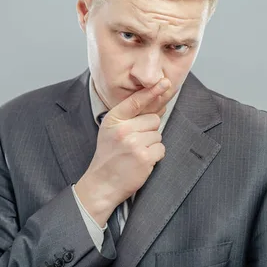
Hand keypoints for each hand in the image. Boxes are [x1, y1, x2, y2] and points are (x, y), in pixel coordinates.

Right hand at [74, 78, 176, 226]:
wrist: (102, 184)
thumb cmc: (109, 156)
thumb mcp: (112, 130)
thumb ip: (132, 116)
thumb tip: (160, 101)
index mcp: (113, 119)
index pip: (137, 101)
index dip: (153, 91)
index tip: (165, 82)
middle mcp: (122, 129)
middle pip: (153, 119)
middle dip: (149, 130)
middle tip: (134, 143)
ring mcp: (133, 143)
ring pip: (158, 134)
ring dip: (151, 144)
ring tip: (135, 153)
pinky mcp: (144, 157)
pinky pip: (161, 149)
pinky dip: (155, 156)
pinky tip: (141, 161)